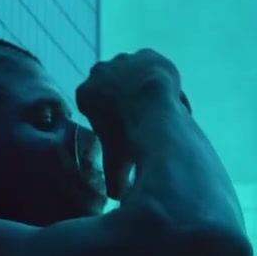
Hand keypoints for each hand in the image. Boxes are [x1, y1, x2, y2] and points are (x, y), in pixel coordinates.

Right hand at [76, 50, 192, 200]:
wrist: (152, 102)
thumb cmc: (130, 135)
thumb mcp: (117, 163)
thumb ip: (114, 181)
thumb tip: (117, 201)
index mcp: (85, 94)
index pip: (93, 109)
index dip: (110, 127)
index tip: (125, 136)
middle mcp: (99, 71)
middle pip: (115, 95)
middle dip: (127, 109)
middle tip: (142, 128)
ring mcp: (124, 60)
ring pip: (136, 82)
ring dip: (144, 96)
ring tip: (159, 117)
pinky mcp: (148, 55)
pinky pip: (156, 72)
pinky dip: (162, 85)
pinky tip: (171, 101)